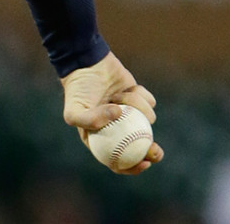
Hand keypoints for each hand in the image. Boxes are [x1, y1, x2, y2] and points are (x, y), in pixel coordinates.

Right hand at [60, 51, 163, 173]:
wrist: (88, 62)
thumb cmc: (78, 89)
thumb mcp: (74, 109)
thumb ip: (89, 120)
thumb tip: (118, 118)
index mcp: (101, 138)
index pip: (117, 161)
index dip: (132, 168)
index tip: (144, 163)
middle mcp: (117, 129)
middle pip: (139, 148)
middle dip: (151, 151)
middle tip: (156, 148)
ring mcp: (130, 114)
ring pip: (146, 120)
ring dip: (137, 106)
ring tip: (120, 95)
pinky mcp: (139, 99)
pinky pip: (150, 103)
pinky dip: (142, 96)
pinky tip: (129, 88)